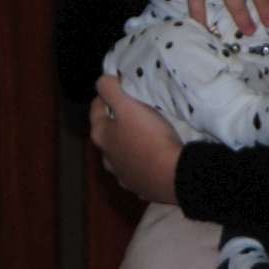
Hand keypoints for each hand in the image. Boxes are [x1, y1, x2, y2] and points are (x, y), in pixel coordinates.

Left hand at [90, 78, 184, 204]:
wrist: (173, 176)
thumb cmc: (149, 137)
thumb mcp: (129, 106)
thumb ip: (110, 89)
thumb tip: (102, 80)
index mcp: (101, 136)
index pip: (96, 109)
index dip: (105, 95)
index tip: (117, 86)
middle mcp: (107, 158)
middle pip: (107, 135)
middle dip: (115, 122)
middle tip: (131, 111)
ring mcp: (123, 176)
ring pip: (120, 156)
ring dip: (126, 147)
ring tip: (141, 137)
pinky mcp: (140, 188)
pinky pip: (137, 172)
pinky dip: (140, 165)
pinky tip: (150, 162)